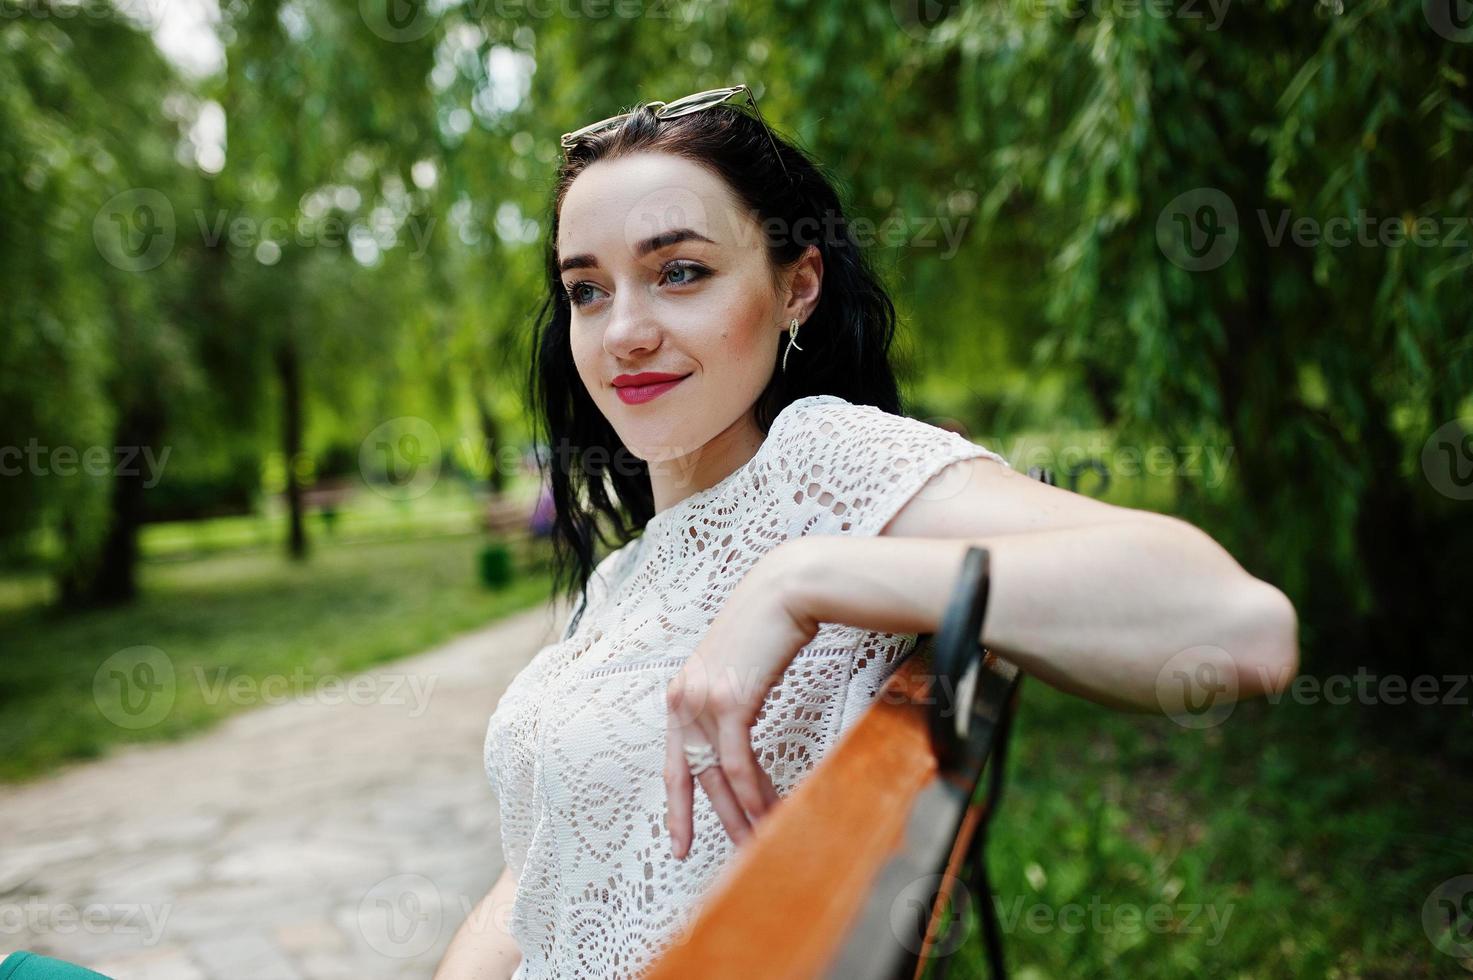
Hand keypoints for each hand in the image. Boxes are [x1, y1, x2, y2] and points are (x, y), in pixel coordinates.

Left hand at [663, 543, 818, 858]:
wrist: (784, 590)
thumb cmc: (766, 626)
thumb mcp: (735, 668)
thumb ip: (728, 700)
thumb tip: (739, 730)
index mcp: (682, 694)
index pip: (674, 764)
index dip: (677, 808)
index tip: (679, 843)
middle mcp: (684, 700)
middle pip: (696, 777)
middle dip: (716, 819)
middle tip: (735, 853)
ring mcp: (704, 700)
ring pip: (719, 774)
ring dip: (742, 811)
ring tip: (758, 839)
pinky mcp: (730, 700)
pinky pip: (739, 760)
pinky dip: (753, 790)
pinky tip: (767, 809)